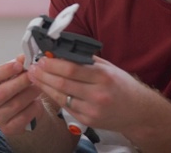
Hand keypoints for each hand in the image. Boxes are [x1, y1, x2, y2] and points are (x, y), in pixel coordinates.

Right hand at [0, 54, 43, 134]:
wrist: (23, 107)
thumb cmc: (16, 86)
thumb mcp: (14, 73)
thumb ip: (17, 65)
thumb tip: (22, 57)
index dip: (4, 70)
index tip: (19, 64)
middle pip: (1, 93)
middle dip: (20, 82)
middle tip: (33, 75)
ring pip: (14, 105)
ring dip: (29, 94)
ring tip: (38, 86)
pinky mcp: (7, 128)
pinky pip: (22, 117)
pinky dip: (32, 108)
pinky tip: (37, 101)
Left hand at [27, 55, 150, 133]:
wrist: (138, 111)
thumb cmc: (122, 85)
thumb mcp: (108, 67)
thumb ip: (85, 59)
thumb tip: (61, 50)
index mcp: (103, 77)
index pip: (71, 69)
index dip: (52, 64)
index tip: (41, 59)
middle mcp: (98, 94)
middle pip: (62, 83)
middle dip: (43, 75)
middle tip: (32, 68)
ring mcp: (92, 110)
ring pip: (61, 97)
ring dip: (44, 86)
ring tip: (35, 77)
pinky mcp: (88, 120)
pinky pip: (66, 107)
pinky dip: (55, 97)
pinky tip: (47, 89)